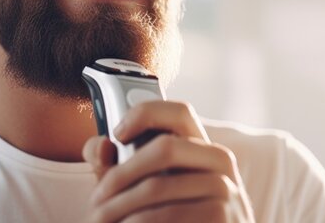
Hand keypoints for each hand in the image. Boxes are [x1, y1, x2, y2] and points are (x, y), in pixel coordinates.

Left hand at [82, 101, 254, 222]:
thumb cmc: (168, 220)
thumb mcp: (140, 192)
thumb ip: (114, 167)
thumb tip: (101, 145)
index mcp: (201, 149)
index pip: (180, 112)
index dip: (145, 114)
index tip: (118, 134)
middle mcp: (220, 163)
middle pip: (166, 147)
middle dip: (122, 173)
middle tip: (97, 198)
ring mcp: (227, 191)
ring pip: (158, 185)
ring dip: (119, 205)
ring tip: (102, 219)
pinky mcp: (224, 217)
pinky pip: (168, 214)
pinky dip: (136, 222)